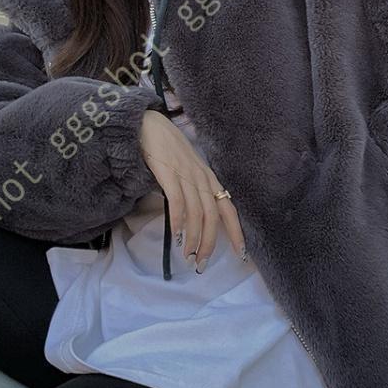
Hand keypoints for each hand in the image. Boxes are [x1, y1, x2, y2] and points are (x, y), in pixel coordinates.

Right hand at [138, 110, 246, 268]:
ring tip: (188, 256)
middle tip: (202, 263)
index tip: (240, 254)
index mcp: (208, 177)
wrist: (147, 124)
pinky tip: (176, 235)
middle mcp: (201, 176)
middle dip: (210, 242)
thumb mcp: (186, 169)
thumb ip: (193, 188)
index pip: (228, 207)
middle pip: (213, 215)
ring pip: (197, 211)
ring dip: (193, 237)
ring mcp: (185, 173)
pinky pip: (177, 200)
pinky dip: (178, 220)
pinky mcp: (168, 171)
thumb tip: (194, 217)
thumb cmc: (166, 148)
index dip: (235, 231)